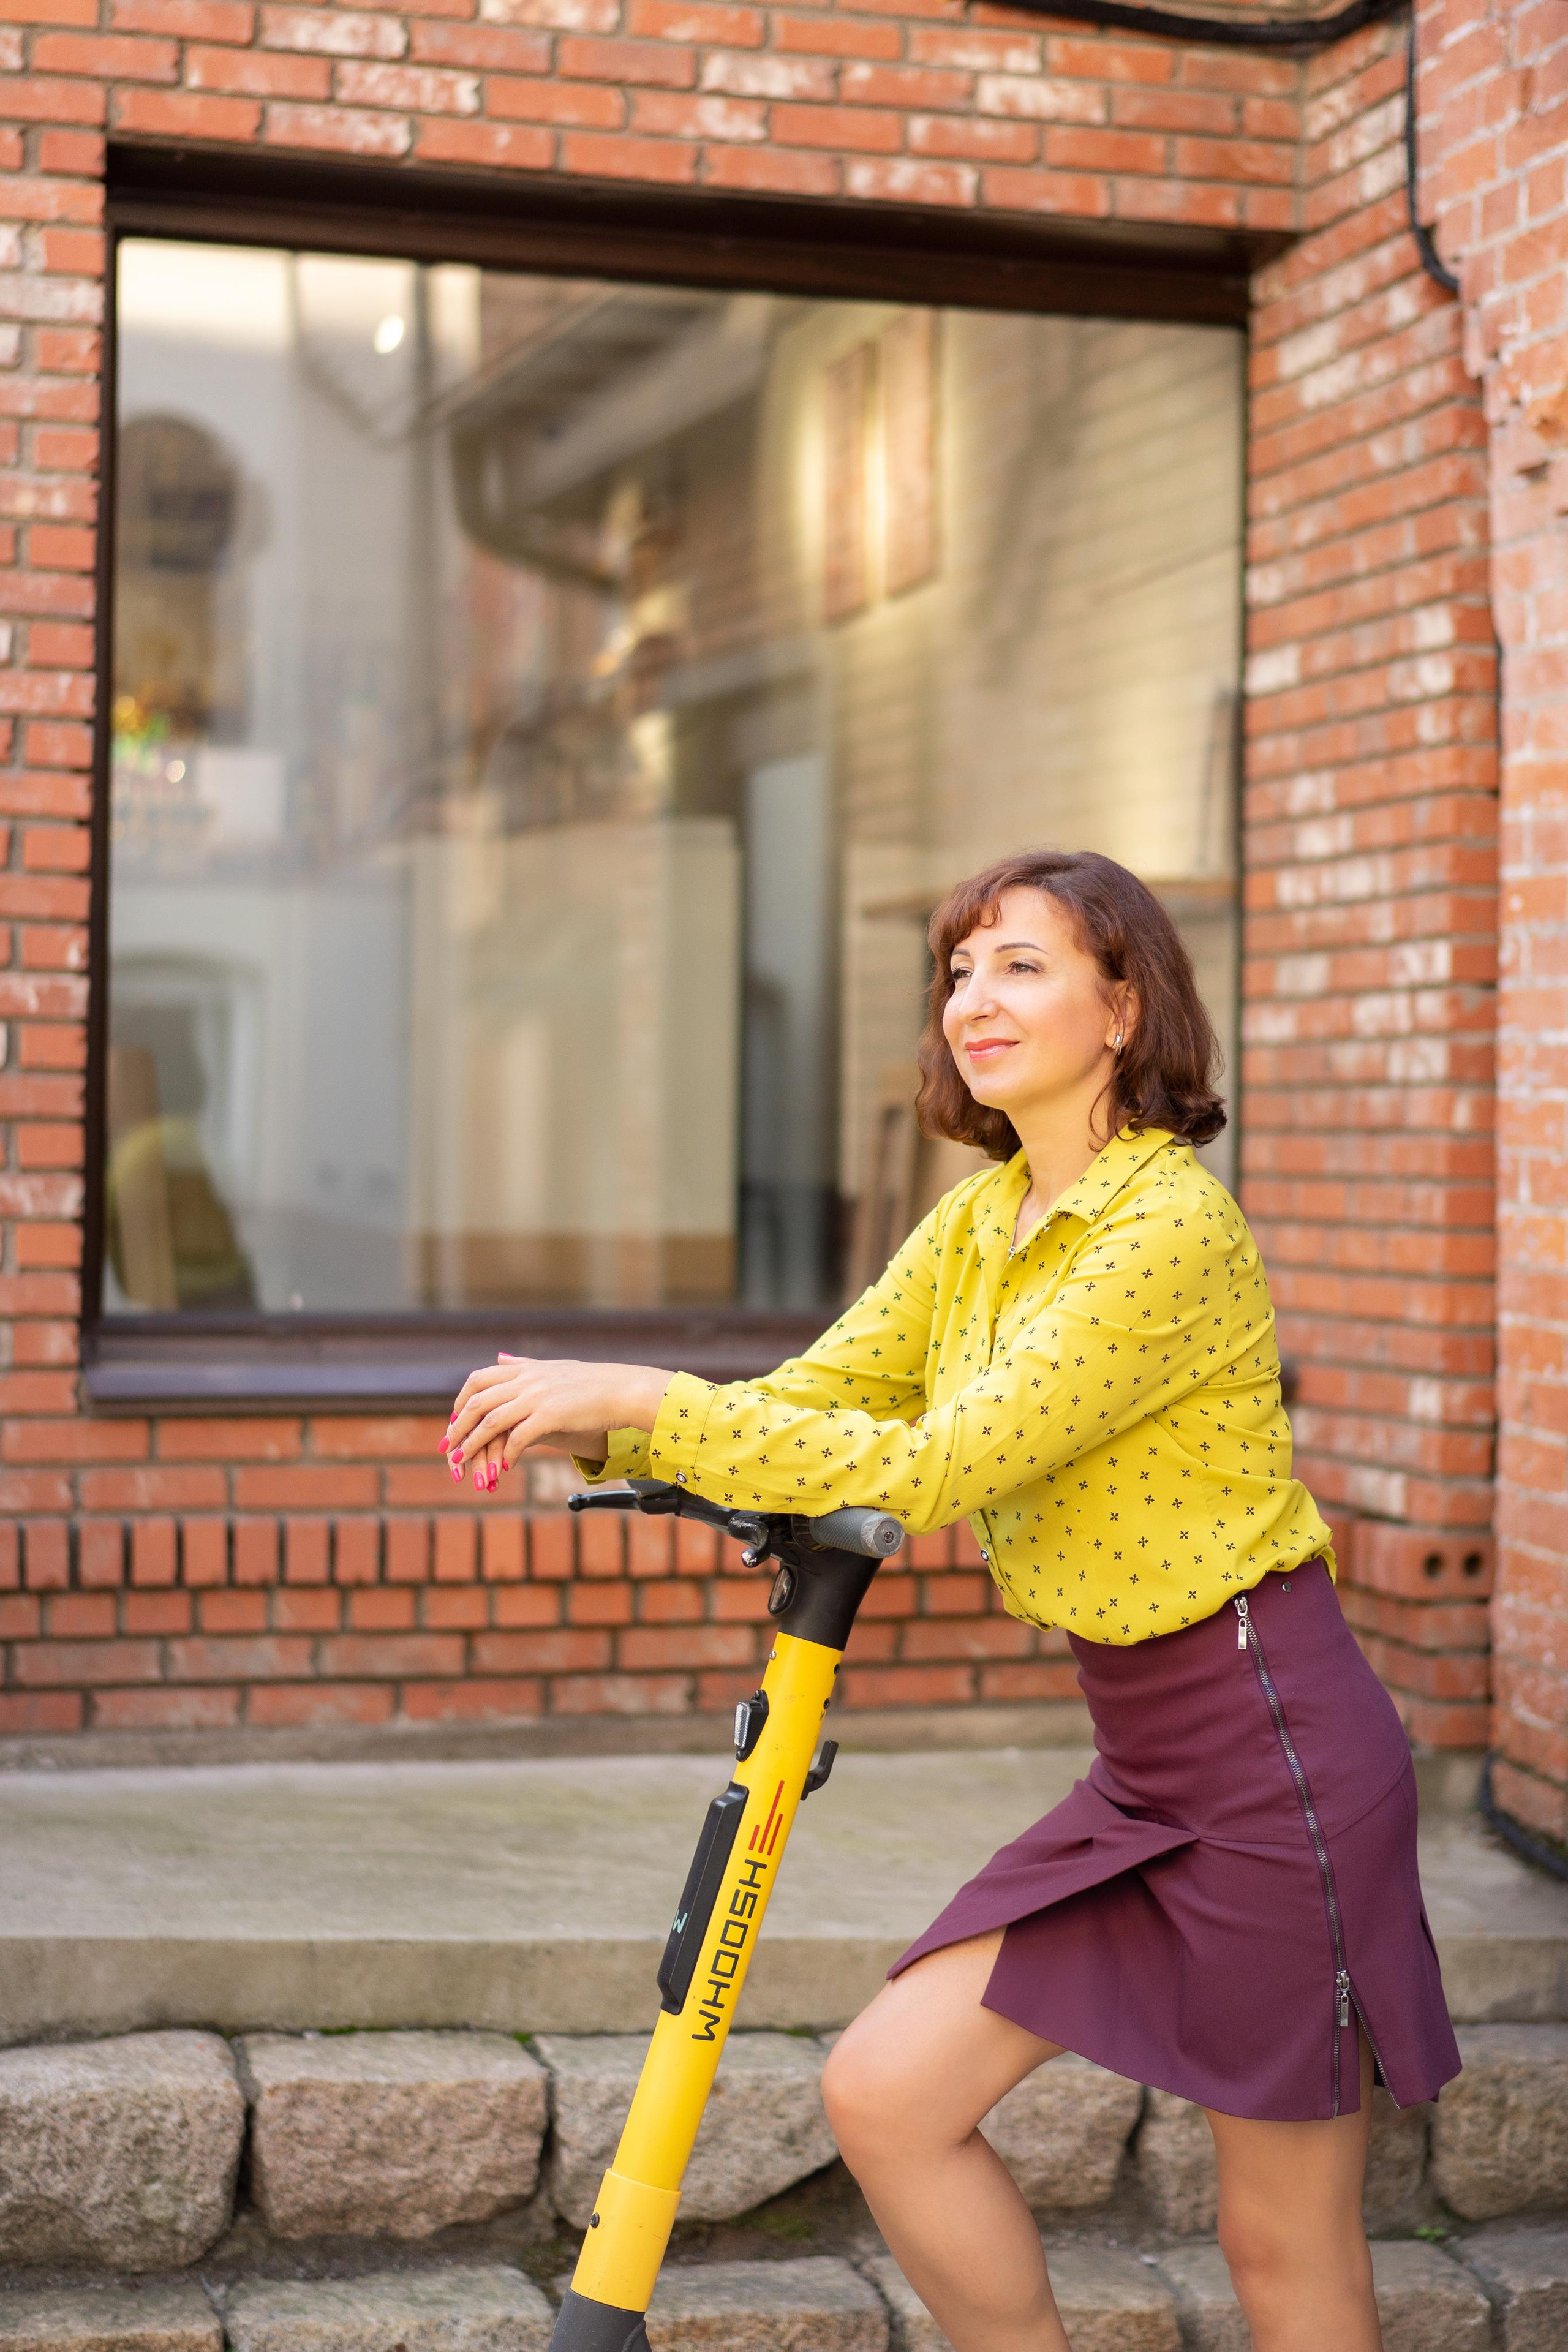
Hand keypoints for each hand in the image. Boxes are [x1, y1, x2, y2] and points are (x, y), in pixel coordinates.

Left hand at [440, 1354, 671, 1493]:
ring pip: (492, 1421)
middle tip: (447, 1446)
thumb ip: (524, 1364)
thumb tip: (501, 1357)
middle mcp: (527, 1379)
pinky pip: (518, 1438)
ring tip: (462, 1462)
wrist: (622, 1391)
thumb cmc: (591, 1383)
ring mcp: (538, 1396)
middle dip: (458, 1426)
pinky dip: (506, 1454)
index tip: (452, 1421)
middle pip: (478, 1401)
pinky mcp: (551, 1415)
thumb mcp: (553, 1368)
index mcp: (525, 1368)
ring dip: (473, 1444)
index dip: (460, 1401)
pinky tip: (503, 1467)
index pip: (478, 1380)